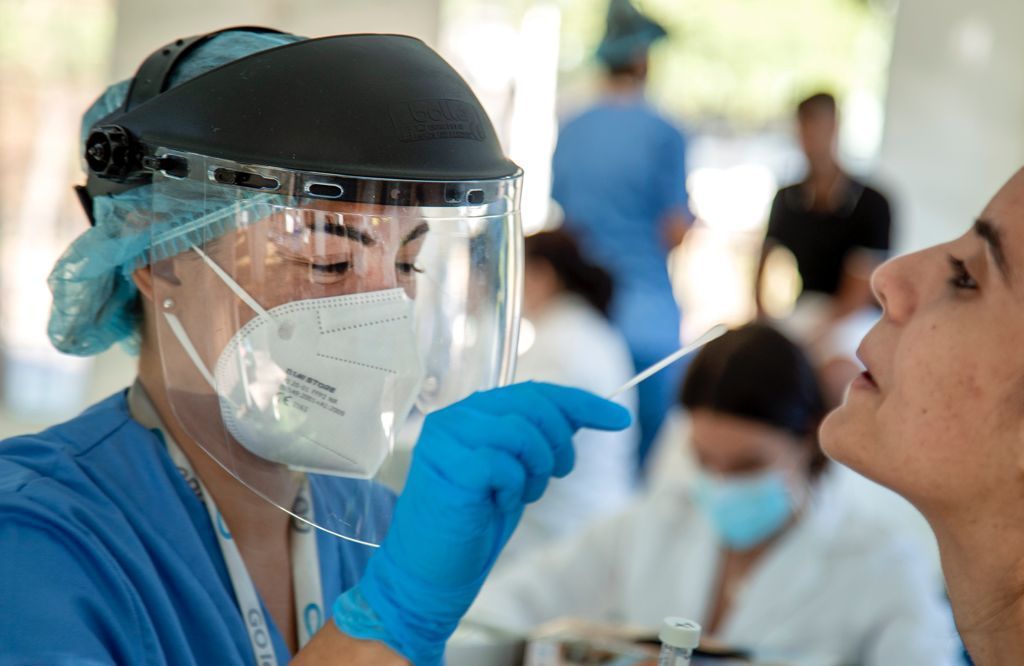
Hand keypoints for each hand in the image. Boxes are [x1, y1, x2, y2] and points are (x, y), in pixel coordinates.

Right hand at [333, 382, 630, 664]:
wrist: (428, 574)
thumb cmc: (472, 524)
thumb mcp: (516, 473)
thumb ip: (539, 438)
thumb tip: (590, 413)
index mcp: (470, 413)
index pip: (534, 392)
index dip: (581, 403)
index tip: (619, 419)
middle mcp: (455, 417)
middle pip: (534, 405)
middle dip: (560, 443)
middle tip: (557, 474)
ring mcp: (447, 439)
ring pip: (522, 432)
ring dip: (537, 469)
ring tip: (521, 494)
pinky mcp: (449, 466)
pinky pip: (506, 464)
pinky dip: (514, 488)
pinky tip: (495, 503)